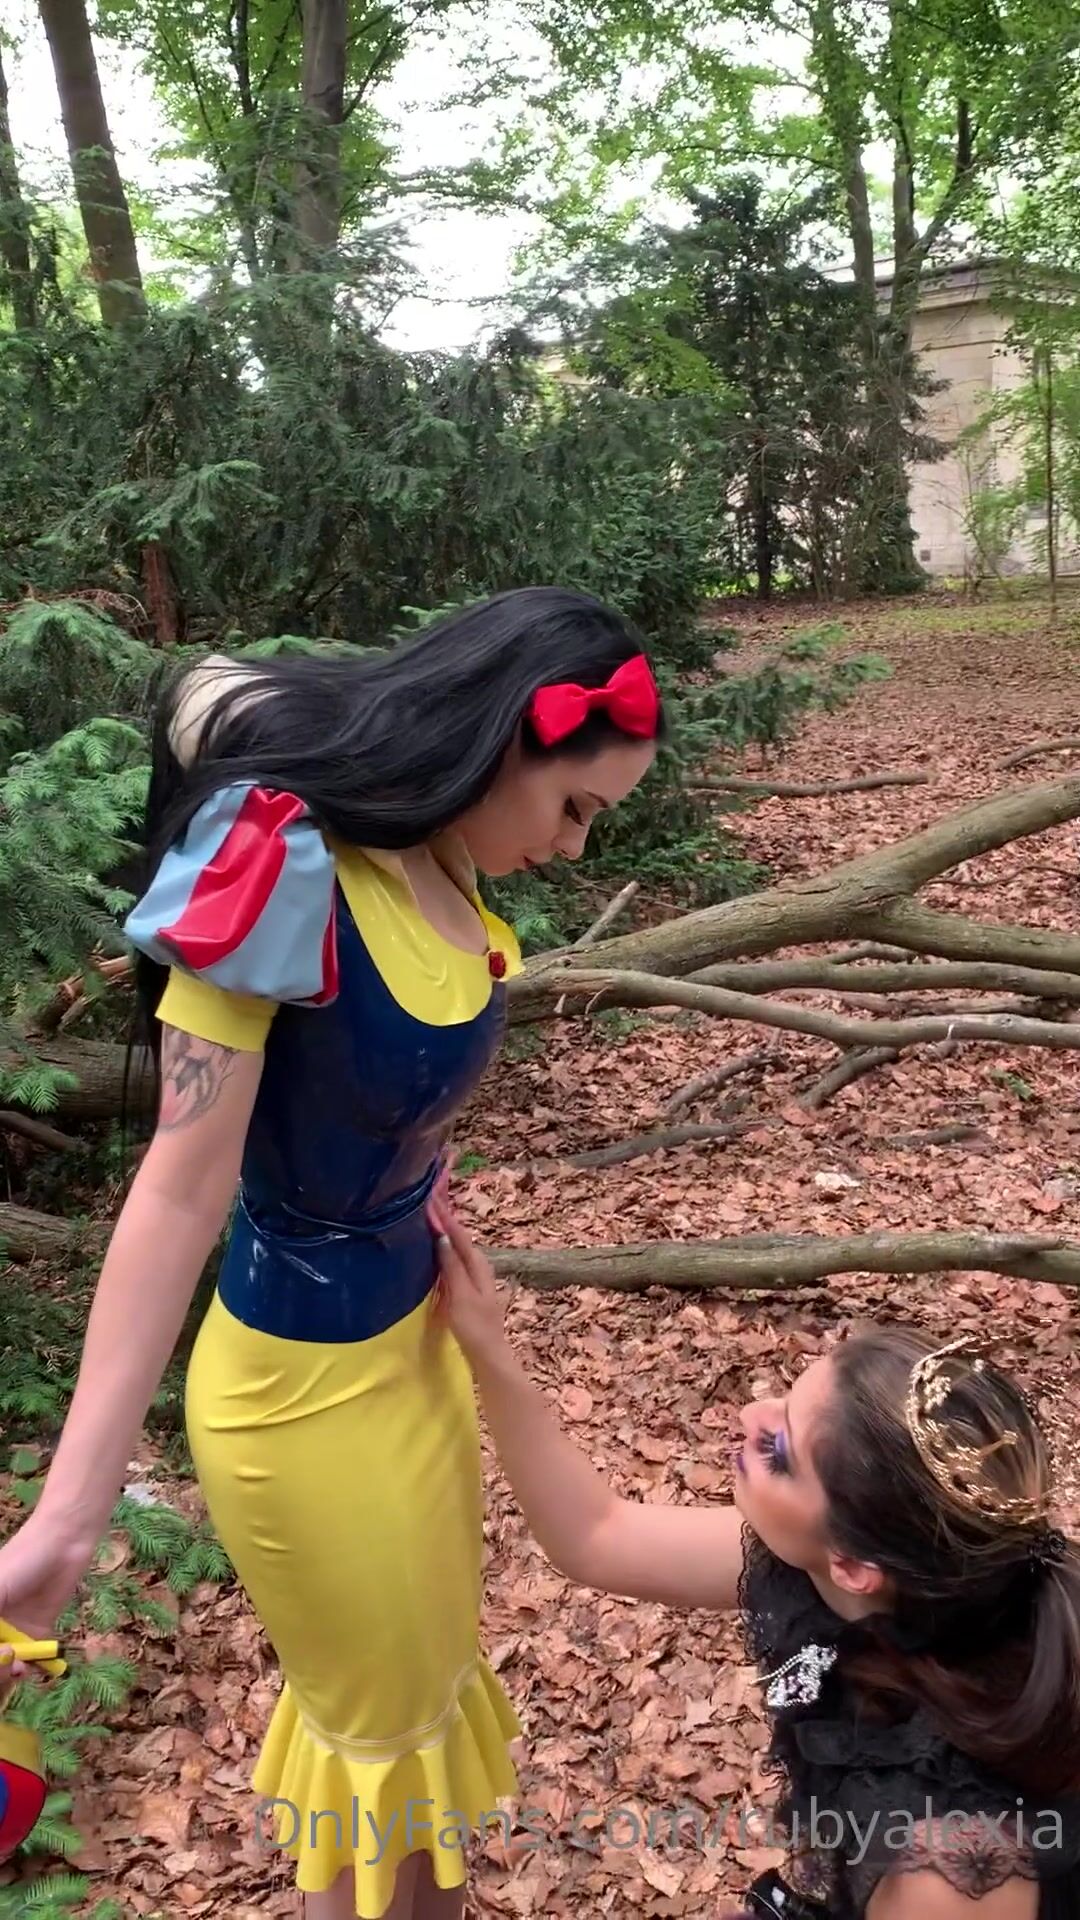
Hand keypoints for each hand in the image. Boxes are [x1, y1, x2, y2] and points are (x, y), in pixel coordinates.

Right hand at [0, 1509, 94, 1662]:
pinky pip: (30, 1661)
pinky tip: (30, 1668)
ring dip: (8, 1673)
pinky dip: (28, 1670)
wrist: (64, 1542)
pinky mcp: (38, 1633)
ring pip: (6, 1664)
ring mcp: (14, 1630)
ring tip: (19, 1666)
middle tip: (8, 1657)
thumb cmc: (22, 1558)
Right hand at [427, 1196, 507, 1365]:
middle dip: (444, 1219)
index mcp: (478, 1264)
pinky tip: (435, 1251)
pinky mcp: (468, 1289)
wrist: (487, 1354)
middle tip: (426, 1202)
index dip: (445, 1215)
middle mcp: (479, 1266)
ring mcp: (475, 1278)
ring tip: (428, 1219)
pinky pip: (455, 1261)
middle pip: (459, 1238)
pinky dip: (444, 1250)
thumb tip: (441, 1236)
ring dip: (444, 1234)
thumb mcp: (460, 1294)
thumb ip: (452, 1265)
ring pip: (458, 1249)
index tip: (430, 1197)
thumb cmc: (474, 1326)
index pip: (459, 1234)